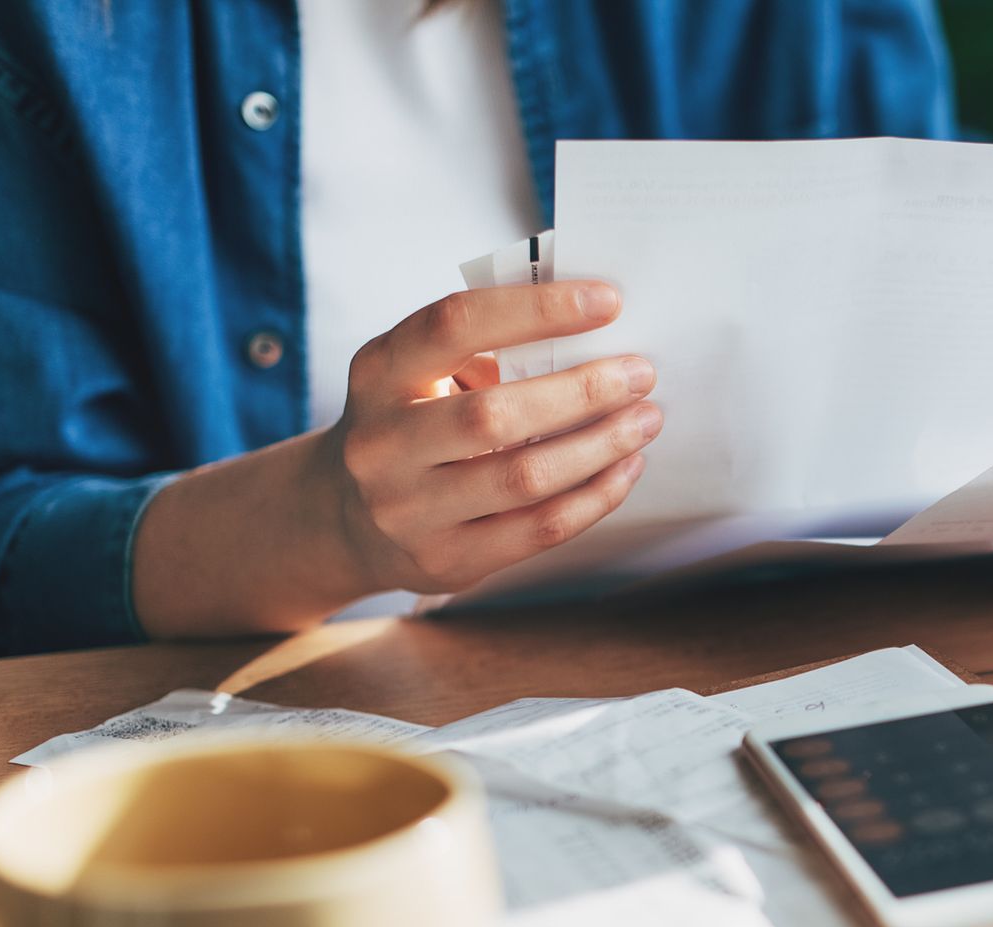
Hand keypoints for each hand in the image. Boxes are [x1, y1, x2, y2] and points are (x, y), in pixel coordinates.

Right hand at [322, 281, 659, 593]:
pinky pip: (540, 528)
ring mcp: (409, 510)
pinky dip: (595, 496)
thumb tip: (592, 327)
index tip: (607, 301)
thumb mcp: (418, 374)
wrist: (346, 519)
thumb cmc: (410, 425)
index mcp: (379, 374)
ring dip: (601, 445)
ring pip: (526, 477)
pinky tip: (626, 468)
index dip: (536, 309)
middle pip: (496, 414)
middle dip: (584, 390)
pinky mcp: (447, 559)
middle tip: (641, 373)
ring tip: (646, 420)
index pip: (455, 325)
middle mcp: (383, 444)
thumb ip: (485, 350)